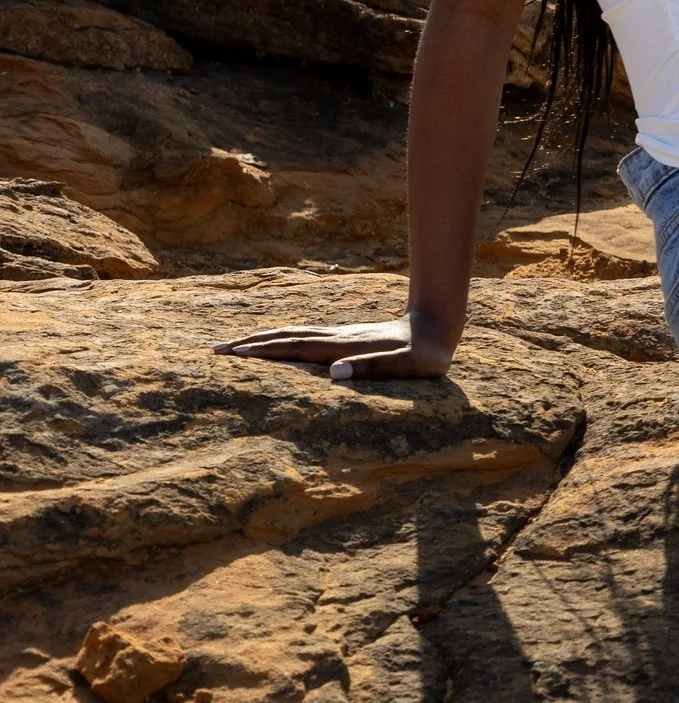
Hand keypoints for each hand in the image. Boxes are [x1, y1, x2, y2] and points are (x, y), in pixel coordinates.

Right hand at [212, 316, 453, 381]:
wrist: (439, 327)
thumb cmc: (425, 355)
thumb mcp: (407, 366)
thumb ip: (374, 369)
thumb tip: (334, 374)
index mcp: (342, 347)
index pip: (294, 348)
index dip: (262, 351)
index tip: (231, 353)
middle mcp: (336, 339)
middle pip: (285, 337)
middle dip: (250, 343)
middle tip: (215, 349)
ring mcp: (340, 336)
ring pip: (294, 334)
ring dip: (263, 338)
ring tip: (236, 344)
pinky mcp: (347, 339)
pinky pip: (306, 338)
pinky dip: (284, 340)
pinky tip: (279, 344)